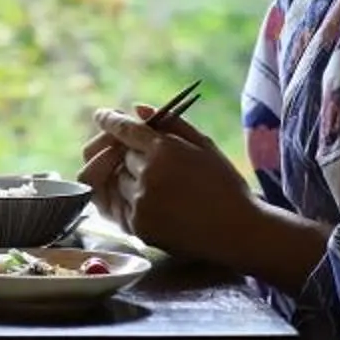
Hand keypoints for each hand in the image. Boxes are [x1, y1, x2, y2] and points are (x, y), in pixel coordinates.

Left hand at [79, 98, 259, 267]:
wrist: (238, 232)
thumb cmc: (226, 185)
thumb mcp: (205, 146)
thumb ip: (171, 124)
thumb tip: (136, 108)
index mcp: (165, 150)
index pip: (123, 129)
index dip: (109, 120)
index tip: (102, 115)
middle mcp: (148, 175)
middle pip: (119, 155)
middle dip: (128, 153)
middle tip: (144, 157)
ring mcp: (140, 202)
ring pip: (117, 180)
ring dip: (129, 178)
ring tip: (160, 185)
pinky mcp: (138, 226)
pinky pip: (119, 206)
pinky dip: (131, 201)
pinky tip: (157, 203)